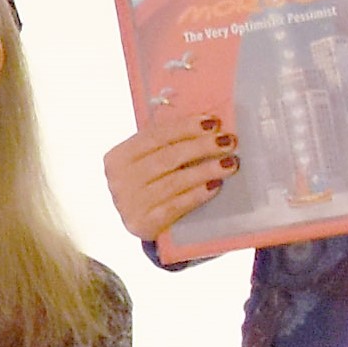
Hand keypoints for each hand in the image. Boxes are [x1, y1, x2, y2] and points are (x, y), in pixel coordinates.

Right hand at [101, 116, 236, 243]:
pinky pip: (176, 206)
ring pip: (174, 182)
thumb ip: (167, 143)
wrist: (140, 222)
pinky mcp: (143, 224)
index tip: (213, 122)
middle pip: (167, 158)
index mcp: (118, 157)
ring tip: (229, 163)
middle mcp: (119, 180)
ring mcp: (129, 204)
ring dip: (206, 170)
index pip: (155, 136)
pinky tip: (215, 185)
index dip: (185, 127)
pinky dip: (197, 194)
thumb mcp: (147, 161)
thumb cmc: (149, 184)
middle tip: (227, 141)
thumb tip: (206, 124)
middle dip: (201, 147)